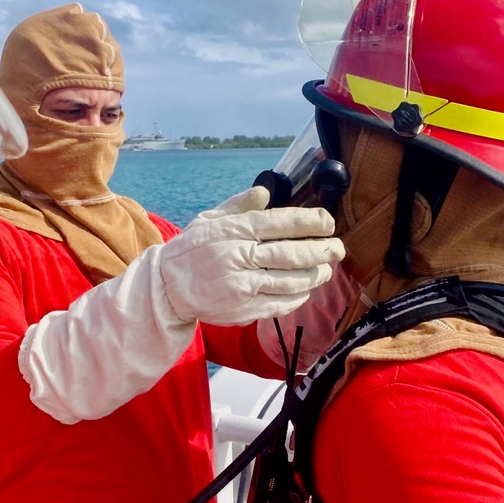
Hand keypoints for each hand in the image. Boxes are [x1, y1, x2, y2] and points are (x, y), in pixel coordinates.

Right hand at [160, 186, 344, 326]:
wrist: (166, 288)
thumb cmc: (190, 249)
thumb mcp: (209, 219)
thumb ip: (239, 205)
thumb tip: (266, 192)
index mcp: (234, 231)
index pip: (280, 223)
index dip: (310, 222)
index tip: (328, 222)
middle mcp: (240, 257)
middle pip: (292, 254)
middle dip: (321, 251)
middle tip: (338, 249)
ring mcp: (243, 286)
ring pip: (291, 281)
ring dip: (314, 275)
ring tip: (326, 269)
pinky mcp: (244, 310)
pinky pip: (280, 303)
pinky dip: (298, 296)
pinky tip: (306, 289)